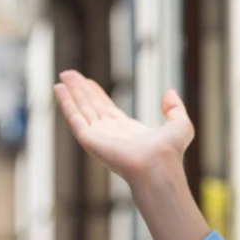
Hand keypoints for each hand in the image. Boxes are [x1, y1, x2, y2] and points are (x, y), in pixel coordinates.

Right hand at [53, 71, 193, 184]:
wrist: (158, 165)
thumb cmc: (170, 151)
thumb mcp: (180, 124)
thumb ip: (175, 108)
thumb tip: (169, 92)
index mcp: (127, 130)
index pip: (106, 109)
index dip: (96, 94)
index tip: (88, 82)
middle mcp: (110, 133)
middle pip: (91, 107)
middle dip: (80, 90)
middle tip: (69, 74)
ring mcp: (98, 136)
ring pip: (81, 109)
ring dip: (71, 93)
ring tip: (63, 76)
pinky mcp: (89, 139)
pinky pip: (74, 117)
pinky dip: (66, 103)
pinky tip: (59, 89)